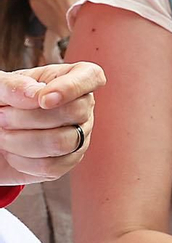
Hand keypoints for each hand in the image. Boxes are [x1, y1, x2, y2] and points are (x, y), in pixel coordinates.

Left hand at [0, 62, 102, 182]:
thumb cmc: (0, 103)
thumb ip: (13, 86)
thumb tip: (37, 95)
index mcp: (69, 79)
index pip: (91, 76)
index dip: (72, 88)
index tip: (43, 99)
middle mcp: (81, 107)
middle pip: (75, 112)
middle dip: (28, 117)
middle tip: (1, 116)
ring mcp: (78, 136)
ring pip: (61, 142)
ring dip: (20, 140)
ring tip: (2, 134)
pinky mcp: (67, 162)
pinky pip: (51, 166)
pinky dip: (22, 160)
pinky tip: (12, 151)